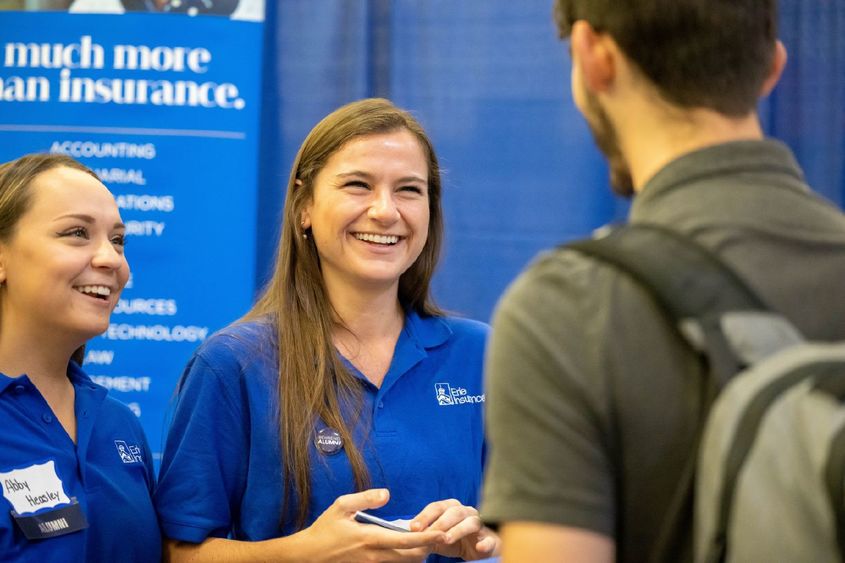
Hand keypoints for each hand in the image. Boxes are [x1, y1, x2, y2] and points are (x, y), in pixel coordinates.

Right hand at [302, 488, 445, 561]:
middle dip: (428, 547)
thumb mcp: (341, 506)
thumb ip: (366, 498)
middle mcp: (375, 556)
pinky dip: (404, 558)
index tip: (443, 532)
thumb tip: (387, 493)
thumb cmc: (324, 530)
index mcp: (371, 538)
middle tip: (440, 534)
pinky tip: (407, 548)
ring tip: (426, 540)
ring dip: (418, 553)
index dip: (428, 537)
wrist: (308, 556)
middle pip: (412, 556)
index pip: (407, 540)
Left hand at [409, 499, 500, 560]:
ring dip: (458, 530)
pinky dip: (485, 543)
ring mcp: (480, 524)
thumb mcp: (438, 537)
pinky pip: (489, 539)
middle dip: (439, 522)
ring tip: (446, 540)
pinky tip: (479, 547)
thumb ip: (426, 534)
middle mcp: (467, 512)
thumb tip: (407, 536)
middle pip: (453, 512)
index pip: (436, 507)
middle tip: (427, 534)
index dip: (425, 516)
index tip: (413, 527)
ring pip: (471, 522)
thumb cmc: (455, 539)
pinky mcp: (491, 539)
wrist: (478, 549)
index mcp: (452, 508)